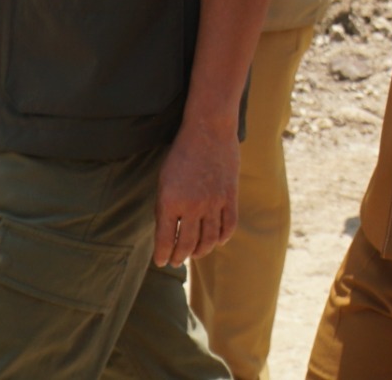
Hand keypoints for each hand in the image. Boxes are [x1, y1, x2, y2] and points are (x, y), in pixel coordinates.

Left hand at [152, 116, 239, 266]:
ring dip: (201, 251)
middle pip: (187, 244)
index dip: (162, 255)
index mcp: (169, 201)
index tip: (161, 261)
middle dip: (180, 257)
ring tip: (195, 254)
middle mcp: (191, 205)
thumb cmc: (181, 153)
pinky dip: (223, 238)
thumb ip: (165, 206)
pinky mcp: (230, 196)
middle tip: (176, 261)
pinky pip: (229, 226)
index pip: (164, 240)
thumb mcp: (164, 179)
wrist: (208, 129)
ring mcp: (213, 202)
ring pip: (209, 240)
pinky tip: (217, 241)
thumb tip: (168, 232)